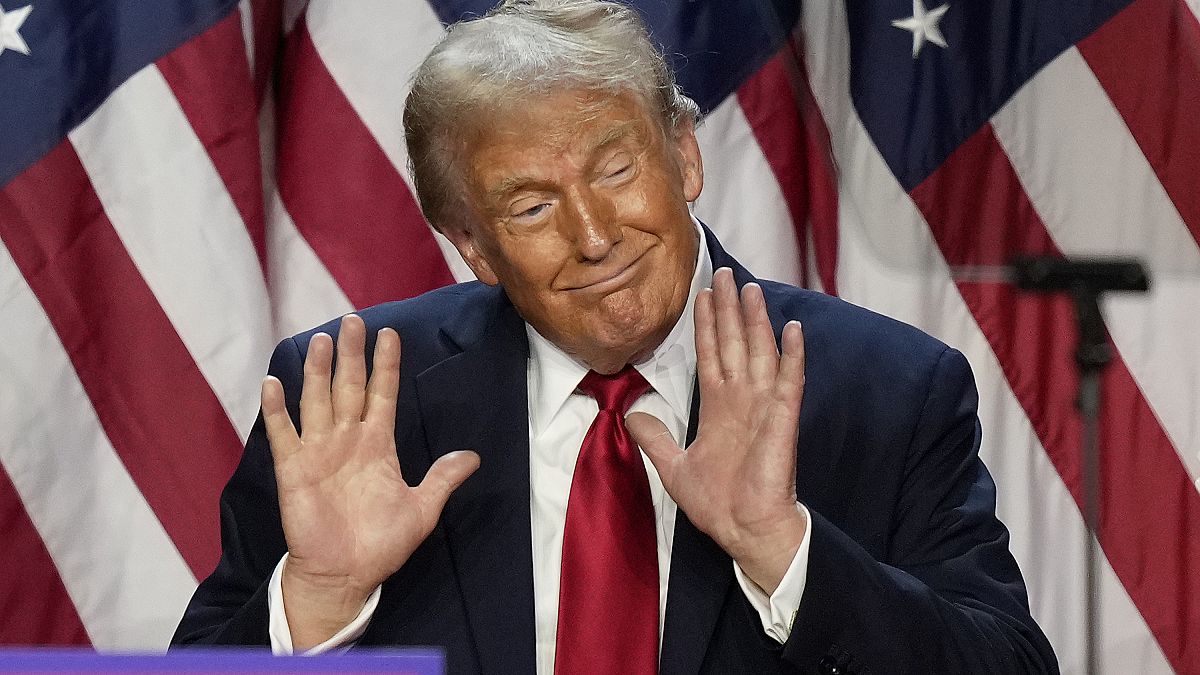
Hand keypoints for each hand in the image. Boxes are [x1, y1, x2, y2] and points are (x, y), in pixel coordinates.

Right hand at [261, 314, 479, 648]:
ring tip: (319, 339)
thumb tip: (473, 457)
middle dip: (351, 354)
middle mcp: (347, 440)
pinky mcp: (294, 470)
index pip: (382, 394)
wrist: (346, 574)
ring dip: (316, 370)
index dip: (386, 365)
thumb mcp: (422, 509)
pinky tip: (272, 382)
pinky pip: (283, 434)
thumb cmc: (381, 543)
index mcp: (377, 444)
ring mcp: (319, 452)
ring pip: (317, 400)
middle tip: (352, 319)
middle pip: (349, 387)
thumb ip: (443, 479)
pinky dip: (277, 409)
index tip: (390, 334)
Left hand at [627, 268, 805, 593]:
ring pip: (758, 353)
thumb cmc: (717, 503)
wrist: (742, 529)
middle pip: (733, 343)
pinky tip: (791, 329)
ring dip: (756, 321)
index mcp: (718, 407)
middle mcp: (741, 400)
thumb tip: (631, 414)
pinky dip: (791, 355)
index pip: (710, 354)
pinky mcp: (780, 420)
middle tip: (725, 273)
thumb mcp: (673, 466)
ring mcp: (763, 407)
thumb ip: (654, 438)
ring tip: (752, 288)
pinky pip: (788, 382)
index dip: (705, 324)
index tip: (702, 294)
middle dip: (729, 309)